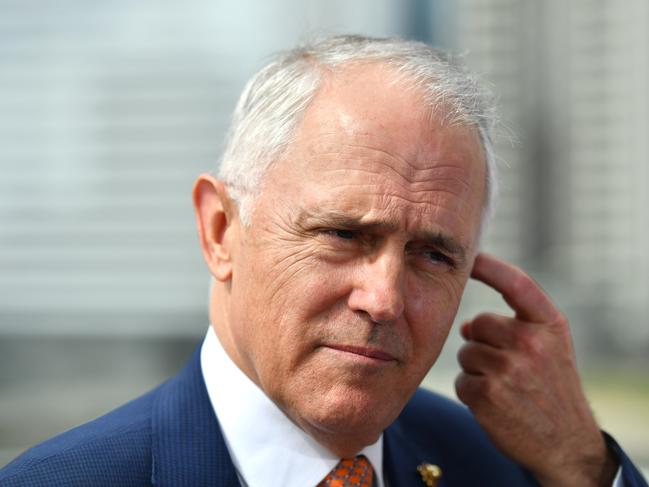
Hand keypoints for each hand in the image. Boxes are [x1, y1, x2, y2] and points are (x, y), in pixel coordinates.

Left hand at [455, 253, 617, 486]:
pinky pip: (460, 380)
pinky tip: (495, 403)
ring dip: (476, 369)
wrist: (567, 443)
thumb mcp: (550, 348)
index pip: (516, 283)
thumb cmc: (552, 388)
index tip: (471, 256)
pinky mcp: (487, 394)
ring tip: (505, 387)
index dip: (489, 266)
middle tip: (505, 366)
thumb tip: (466, 325)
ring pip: (465, 352)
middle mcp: (531, 343)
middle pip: (477, 323)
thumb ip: (515, 326)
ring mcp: (509, 369)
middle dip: (481, 342)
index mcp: (550, 325)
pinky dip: (471, 392)